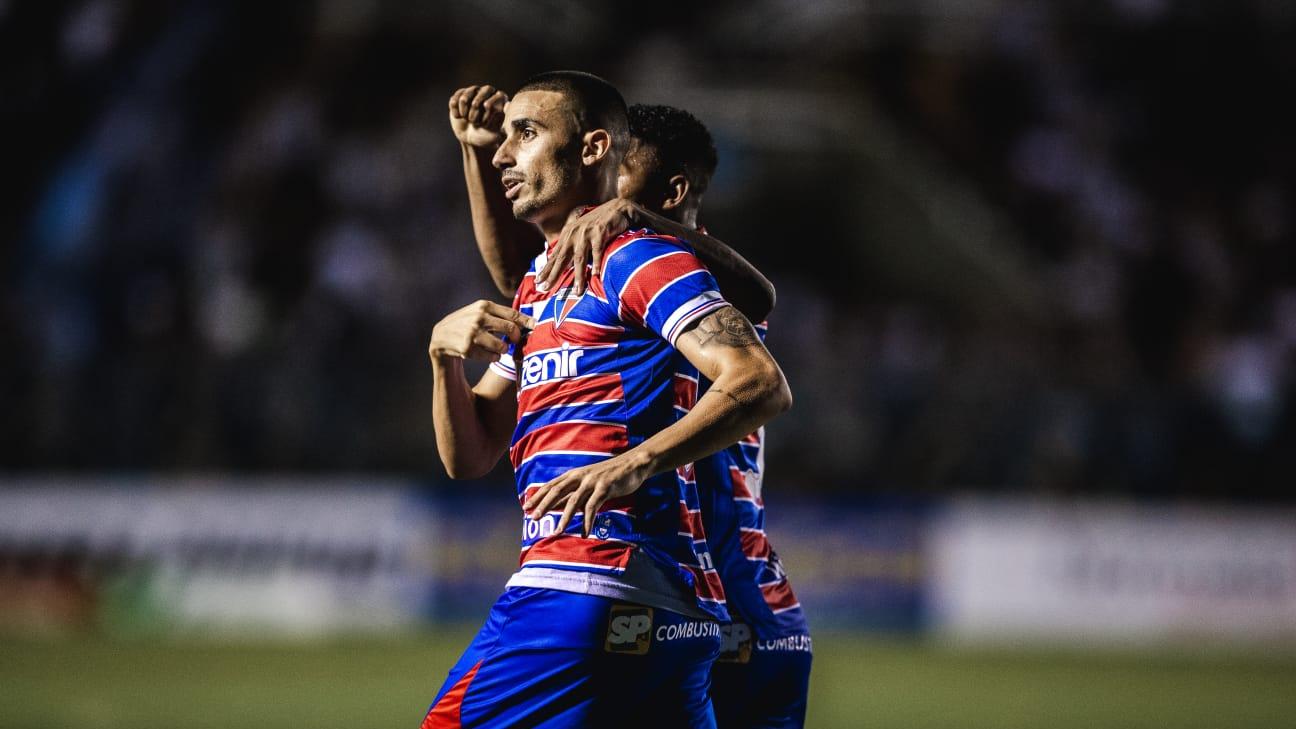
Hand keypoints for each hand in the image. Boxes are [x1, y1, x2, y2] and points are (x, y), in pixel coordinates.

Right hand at [429, 300, 534, 362]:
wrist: (441, 336)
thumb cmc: (465, 324)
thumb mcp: (478, 312)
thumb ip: (498, 314)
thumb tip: (526, 320)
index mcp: (484, 306)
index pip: (512, 313)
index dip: (526, 321)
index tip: (535, 326)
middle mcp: (479, 317)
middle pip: (510, 329)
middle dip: (516, 337)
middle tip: (514, 341)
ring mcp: (473, 333)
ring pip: (502, 345)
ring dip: (504, 349)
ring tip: (499, 348)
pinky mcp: (468, 348)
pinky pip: (492, 356)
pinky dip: (494, 357)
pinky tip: (489, 354)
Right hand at [448, 85, 507, 147]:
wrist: (471, 138)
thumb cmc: (486, 136)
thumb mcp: (496, 134)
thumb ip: (503, 124)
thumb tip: (507, 106)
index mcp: (501, 101)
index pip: (499, 96)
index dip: (492, 102)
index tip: (486, 110)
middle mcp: (488, 93)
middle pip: (485, 90)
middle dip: (478, 104)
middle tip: (474, 118)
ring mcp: (473, 92)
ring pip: (467, 93)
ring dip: (465, 108)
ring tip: (467, 119)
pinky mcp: (460, 95)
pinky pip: (455, 98)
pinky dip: (455, 109)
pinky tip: (458, 117)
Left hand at [523, 452, 651, 536]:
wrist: (632, 464)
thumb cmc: (608, 475)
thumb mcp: (587, 483)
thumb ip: (572, 493)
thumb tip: (554, 506)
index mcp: (574, 474)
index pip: (551, 486)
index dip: (538, 496)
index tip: (525, 507)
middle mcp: (580, 476)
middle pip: (557, 492)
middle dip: (544, 505)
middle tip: (533, 517)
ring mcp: (592, 482)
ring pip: (574, 502)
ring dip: (564, 518)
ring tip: (557, 531)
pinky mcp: (605, 488)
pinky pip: (593, 507)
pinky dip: (587, 521)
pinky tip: (585, 533)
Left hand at [538, 198, 641, 294]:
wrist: (616, 208)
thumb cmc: (598, 223)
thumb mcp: (580, 232)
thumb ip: (571, 246)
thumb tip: (563, 265)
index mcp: (568, 235)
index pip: (555, 256)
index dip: (546, 269)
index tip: (538, 282)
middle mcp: (574, 234)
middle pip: (562, 258)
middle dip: (553, 275)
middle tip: (545, 288)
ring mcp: (587, 233)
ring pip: (580, 258)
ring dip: (579, 276)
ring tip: (577, 291)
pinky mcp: (600, 232)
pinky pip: (597, 251)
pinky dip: (597, 263)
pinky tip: (596, 275)